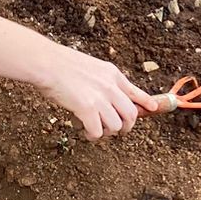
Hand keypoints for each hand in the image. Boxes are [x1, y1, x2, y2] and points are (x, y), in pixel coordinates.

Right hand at [37, 46, 162, 139]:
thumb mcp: (91, 67)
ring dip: (106, 132)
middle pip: (130, 114)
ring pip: (115, 126)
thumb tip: (108, 99)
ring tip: (94, 129)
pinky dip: (92, 136)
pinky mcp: (87, 109)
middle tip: (116, 131)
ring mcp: (100, 98)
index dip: (146, 102)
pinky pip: (97, 131)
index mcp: (112, 74)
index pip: (136, 91)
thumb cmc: (61, 64)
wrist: (46, 63)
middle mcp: (110, 86)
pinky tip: (85, 131)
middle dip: (125, 127)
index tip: (153, 108)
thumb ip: (102, 81)